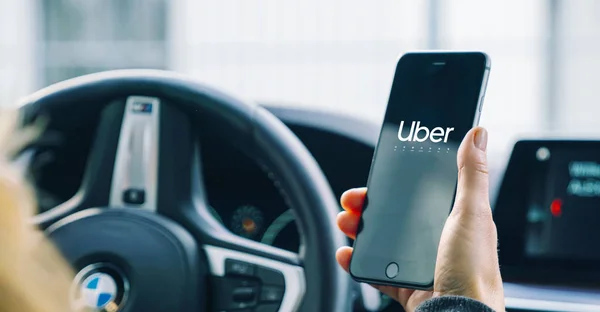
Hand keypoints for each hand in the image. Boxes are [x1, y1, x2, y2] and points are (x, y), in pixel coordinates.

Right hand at [336, 127, 503, 311]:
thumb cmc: (474, 272)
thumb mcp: (472, 214)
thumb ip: (472, 175)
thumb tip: (478, 135)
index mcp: (456, 222)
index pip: (419, 196)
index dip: (396, 186)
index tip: (376, 179)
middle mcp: (438, 243)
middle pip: (396, 218)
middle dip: (369, 207)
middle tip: (352, 202)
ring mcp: (420, 266)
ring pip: (382, 242)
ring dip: (360, 231)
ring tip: (346, 224)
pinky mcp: (407, 288)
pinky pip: (376, 272)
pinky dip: (358, 263)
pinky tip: (348, 255)